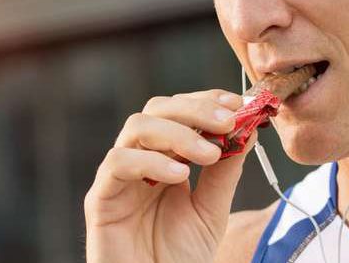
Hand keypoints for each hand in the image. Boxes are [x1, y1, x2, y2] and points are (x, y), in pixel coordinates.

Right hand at [84, 90, 249, 262]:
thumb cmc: (181, 255)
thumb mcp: (213, 208)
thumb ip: (226, 170)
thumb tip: (248, 129)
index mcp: (166, 157)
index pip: (181, 111)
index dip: (208, 100)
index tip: (239, 104)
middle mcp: (140, 159)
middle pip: (158, 109)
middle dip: (196, 109)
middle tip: (228, 122)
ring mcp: (119, 177)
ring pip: (137, 127)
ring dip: (178, 132)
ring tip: (209, 154)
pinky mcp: (100, 200)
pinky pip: (117, 164)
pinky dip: (150, 161)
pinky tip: (179, 175)